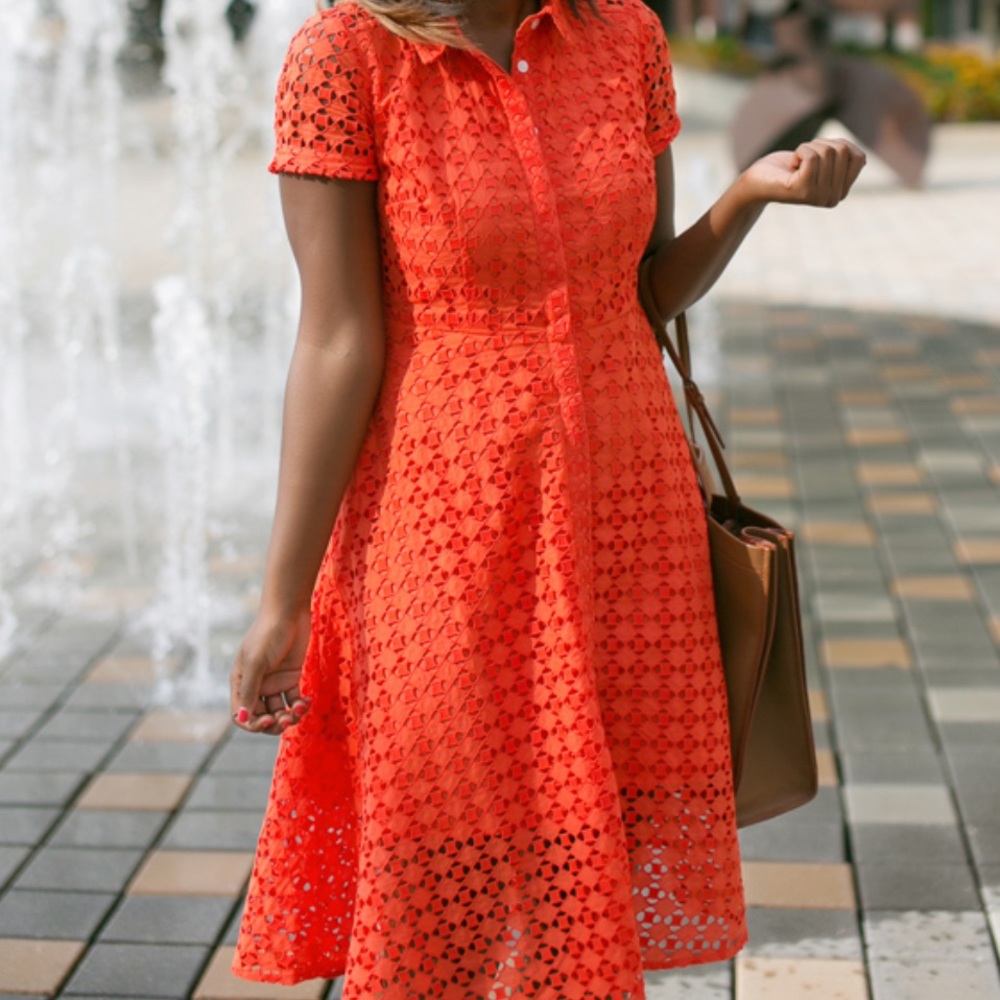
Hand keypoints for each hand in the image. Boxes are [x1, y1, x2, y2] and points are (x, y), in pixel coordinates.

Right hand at [230, 606, 311, 734]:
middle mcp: (255, 685)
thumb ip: (249, 692)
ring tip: (300, 710)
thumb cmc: (268, 634)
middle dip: (273, 723)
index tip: (268, 721)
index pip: (240, 714)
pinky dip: (300, 705)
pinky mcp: (291, 677)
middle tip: (287, 719)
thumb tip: (241, 720)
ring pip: (278, 711)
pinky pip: (293, 700)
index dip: (252, 724)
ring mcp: (274, 682)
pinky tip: (307, 702)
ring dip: (289, 716)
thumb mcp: (256, 663)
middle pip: (260, 716)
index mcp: (240, 682)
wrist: (289, 612)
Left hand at [742, 138, 866, 208]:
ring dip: (808, 148)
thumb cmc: (788, 167)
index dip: (836, 146)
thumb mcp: (822, 158)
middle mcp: (833, 199)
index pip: (858, 157)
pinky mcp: (803, 192)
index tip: (817, 157)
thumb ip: (843, 157)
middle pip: (842, 151)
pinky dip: (800, 151)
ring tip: (796, 164)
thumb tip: (862, 160)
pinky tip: (791, 166)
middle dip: (820, 145)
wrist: (757, 181)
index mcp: (841, 192)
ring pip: (827, 151)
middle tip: (803, 160)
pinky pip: (812, 156)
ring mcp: (819, 197)